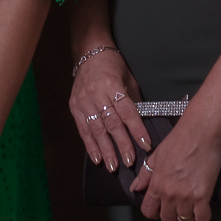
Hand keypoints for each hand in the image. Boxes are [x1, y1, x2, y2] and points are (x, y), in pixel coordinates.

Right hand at [69, 50, 149, 171]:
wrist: (89, 54)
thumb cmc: (113, 66)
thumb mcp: (128, 79)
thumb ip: (134, 102)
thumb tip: (143, 126)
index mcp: (112, 85)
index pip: (127, 111)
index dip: (137, 129)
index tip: (146, 145)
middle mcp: (96, 94)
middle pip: (111, 123)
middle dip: (122, 144)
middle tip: (130, 161)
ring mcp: (84, 101)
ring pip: (96, 130)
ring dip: (106, 150)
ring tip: (113, 166)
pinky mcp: (75, 107)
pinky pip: (83, 130)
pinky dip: (91, 146)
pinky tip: (97, 158)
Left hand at [130, 113, 220, 220]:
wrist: (200, 132)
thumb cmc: (179, 140)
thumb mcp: (156, 156)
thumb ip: (145, 175)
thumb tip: (135, 188)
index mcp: (157, 184)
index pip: (148, 211)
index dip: (153, 213)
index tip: (159, 210)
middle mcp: (170, 193)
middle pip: (167, 219)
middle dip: (171, 215)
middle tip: (177, 206)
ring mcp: (186, 196)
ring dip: (187, 216)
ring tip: (191, 206)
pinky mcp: (203, 196)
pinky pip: (202, 218)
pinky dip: (202, 216)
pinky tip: (203, 208)